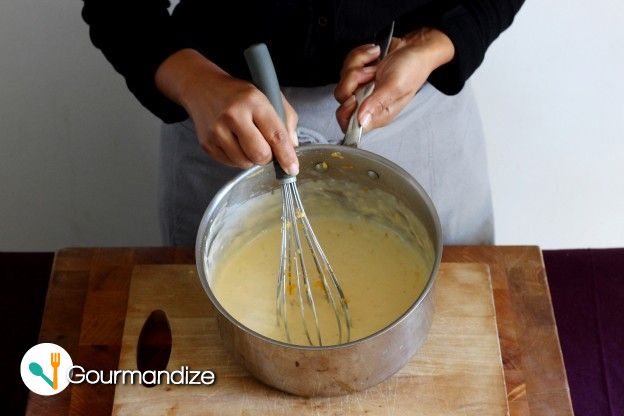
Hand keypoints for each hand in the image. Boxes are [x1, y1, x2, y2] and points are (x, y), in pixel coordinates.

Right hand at [155, 49, 298, 174]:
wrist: (203, 87)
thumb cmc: (239, 94)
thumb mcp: (268, 96)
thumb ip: (286, 119)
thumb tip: (292, 146)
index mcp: (253, 101)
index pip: (276, 135)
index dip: (286, 156)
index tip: (292, 168)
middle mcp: (233, 115)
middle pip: (260, 154)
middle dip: (268, 157)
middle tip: (266, 147)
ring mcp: (217, 131)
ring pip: (245, 163)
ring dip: (252, 158)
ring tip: (247, 141)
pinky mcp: (207, 144)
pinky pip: (231, 164)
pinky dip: (238, 158)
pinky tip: (235, 142)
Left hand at [334, 28, 454, 132]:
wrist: (416, 47)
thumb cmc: (412, 69)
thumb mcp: (396, 87)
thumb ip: (377, 103)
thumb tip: (362, 121)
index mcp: (377, 113)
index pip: (350, 125)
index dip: (345, 113)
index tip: (353, 97)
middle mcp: (367, 103)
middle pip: (342, 97)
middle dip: (352, 79)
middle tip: (369, 72)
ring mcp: (361, 87)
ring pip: (343, 78)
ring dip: (358, 63)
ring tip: (376, 63)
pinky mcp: (358, 73)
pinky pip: (347, 64)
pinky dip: (360, 56)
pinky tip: (374, 56)